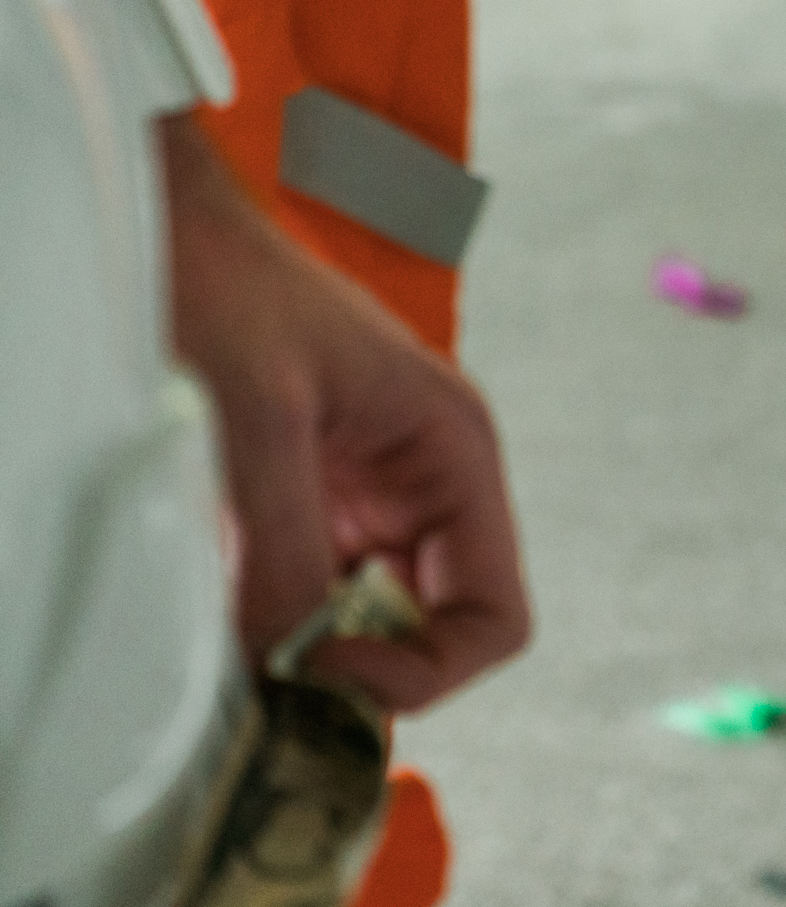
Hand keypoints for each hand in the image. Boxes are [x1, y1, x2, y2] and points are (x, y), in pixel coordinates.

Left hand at [161, 116, 530, 711]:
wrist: (170, 229)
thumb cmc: (230, 290)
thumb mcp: (259, 418)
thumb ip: (283, 543)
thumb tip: (287, 661)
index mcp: (456, 454)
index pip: (493, 615)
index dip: (425, 668)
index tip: (326, 669)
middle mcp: (431, 486)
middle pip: (439, 632)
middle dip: (368, 667)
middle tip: (277, 677)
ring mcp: (373, 499)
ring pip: (373, 624)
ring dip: (316, 646)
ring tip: (241, 637)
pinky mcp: (315, 505)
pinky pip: (316, 594)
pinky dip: (276, 621)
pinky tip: (226, 606)